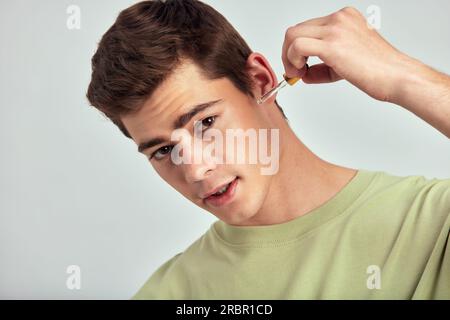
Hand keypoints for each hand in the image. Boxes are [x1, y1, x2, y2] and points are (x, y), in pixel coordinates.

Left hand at [281, 6, 414, 102]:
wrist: (397, 77)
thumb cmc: (378, 71)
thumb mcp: (346, 63)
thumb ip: (323, 66)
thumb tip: (302, 73)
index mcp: (345, 18)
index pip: (308, 28)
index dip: (297, 48)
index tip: (299, 65)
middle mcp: (340, 18)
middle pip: (296, 29)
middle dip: (289, 53)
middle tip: (294, 71)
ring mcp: (336, 29)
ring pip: (293, 35)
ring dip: (288, 57)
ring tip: (297, 73)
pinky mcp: (332, 44)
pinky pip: (297, 46)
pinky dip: (292, 60)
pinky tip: (301, 72)